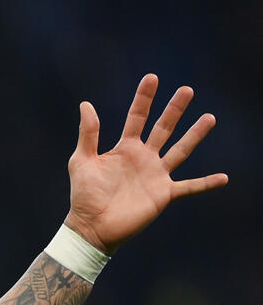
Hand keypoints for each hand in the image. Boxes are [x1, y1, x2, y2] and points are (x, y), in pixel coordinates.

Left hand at [65, 74, 227, 254]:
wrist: (91, 226)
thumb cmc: (83, 195)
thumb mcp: (82, 160)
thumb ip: (88, 134)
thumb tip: (86, 104)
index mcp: (125, 148)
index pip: (137, 117)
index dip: (144, 99)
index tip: (152, 78)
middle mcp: (144, 157)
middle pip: (163, 128)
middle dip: (174, 109)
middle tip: (187, 90)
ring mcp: (156, 175)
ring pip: (180, 150)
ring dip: (194, 135)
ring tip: (209, 117)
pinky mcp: (163, 194)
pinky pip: (189, 187)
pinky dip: (205, 184)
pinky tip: (223, 178)